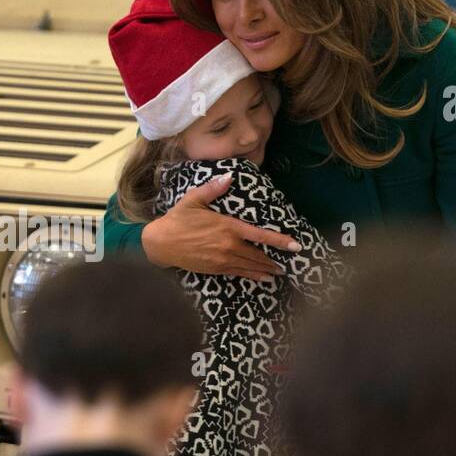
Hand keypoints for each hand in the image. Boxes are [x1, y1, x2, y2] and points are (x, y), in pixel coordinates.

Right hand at [140, 172, 299, 278]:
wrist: (161, 243)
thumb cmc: (177, 219)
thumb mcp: (193, 200)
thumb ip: (213, 189)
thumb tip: (229, 176)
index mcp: (228, 227)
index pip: (260, 235)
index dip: (279, 241)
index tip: (295, 246)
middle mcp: (229, 246)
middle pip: (258, 255)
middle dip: (274, 260)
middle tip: (289, 264)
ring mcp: (222, 259)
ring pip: (250, 266)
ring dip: (266, 270)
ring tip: (278, 274)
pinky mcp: (215, 269)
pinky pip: (239, 274)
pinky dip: (252, 276)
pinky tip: (262, 279)